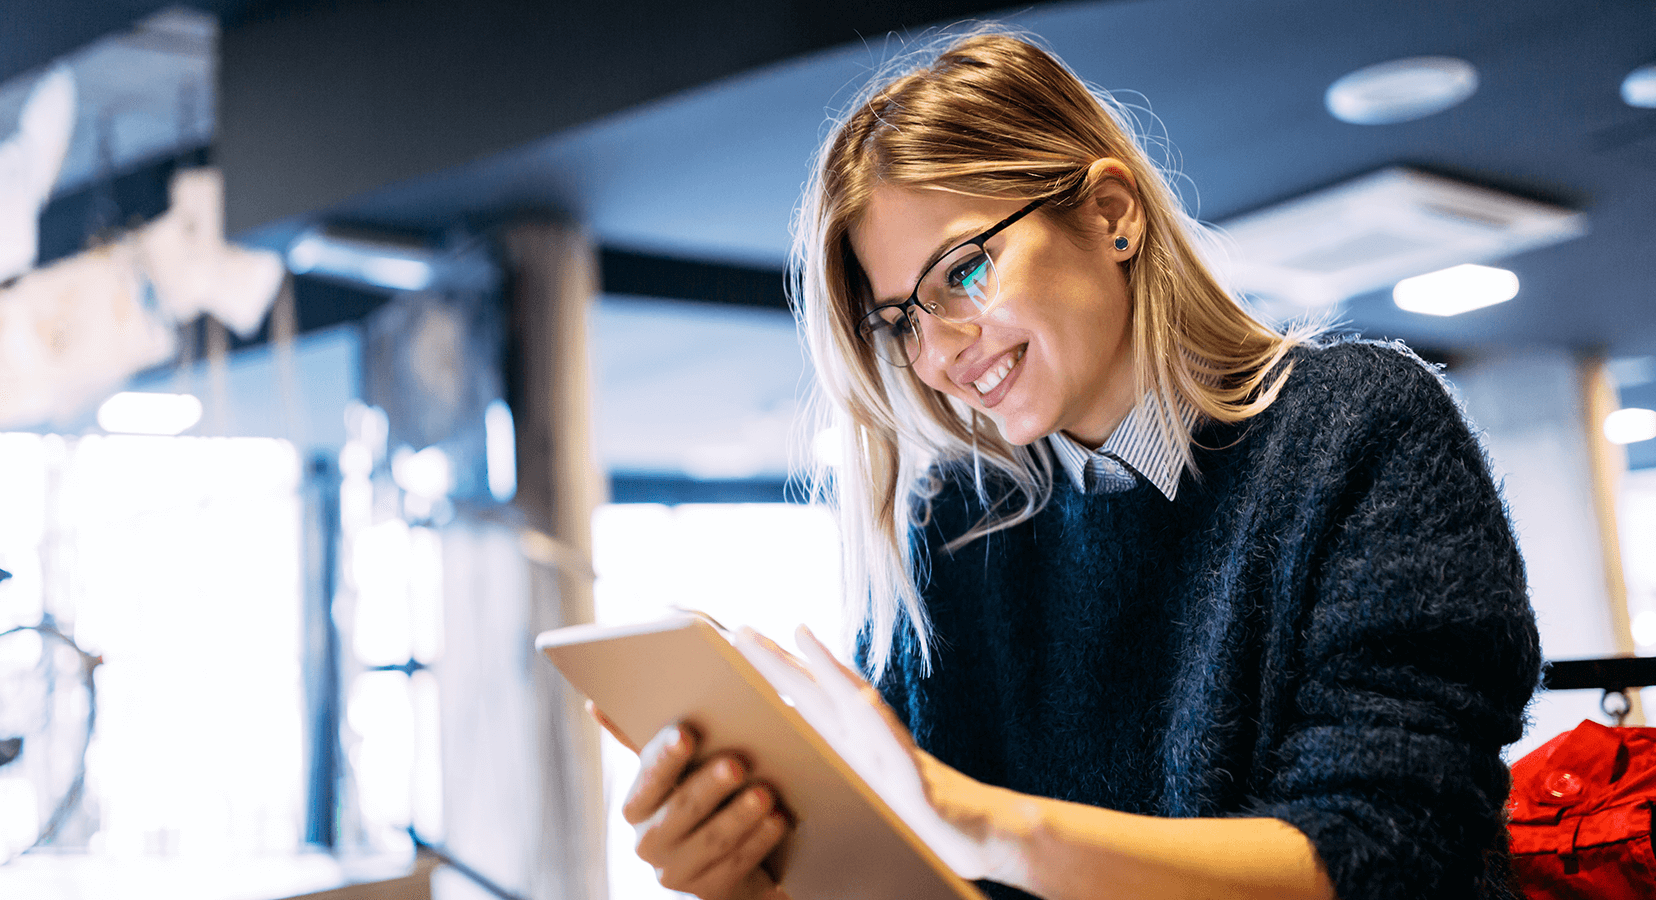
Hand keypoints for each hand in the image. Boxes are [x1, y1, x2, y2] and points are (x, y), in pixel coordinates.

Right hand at [588, 704, 790, 899]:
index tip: (686, 733)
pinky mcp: (707, 890)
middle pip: (681, 809)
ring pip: (712, 839)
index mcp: (637, 806)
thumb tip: (593, 705)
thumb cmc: (697, 798)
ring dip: (740, 815)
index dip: (666, 757)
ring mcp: (676, 871)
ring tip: (765, 793)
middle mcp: (649, 841)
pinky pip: (736, 864)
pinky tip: (777, 820)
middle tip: (737, 763)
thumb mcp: (674, 771)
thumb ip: (642, 739)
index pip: (648, 778)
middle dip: (710, 785)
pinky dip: (758, 840)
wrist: (722, 859)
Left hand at [734, 627, 1020, 882]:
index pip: (814, 702)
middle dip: (781, 662)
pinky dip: (880, 727)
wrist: (984, 837)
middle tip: (742, 631)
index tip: (747, 643)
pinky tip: (862, 704)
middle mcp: (875, 744)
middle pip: (822, 694)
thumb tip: (799, 749)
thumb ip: (843, 767)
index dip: (782, 670)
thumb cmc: (925, 813)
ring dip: (830, 670)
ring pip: (859, 707)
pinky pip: (898, 755)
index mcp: (859, 747)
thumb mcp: (872, 791)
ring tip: (801, 635)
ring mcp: (898, 762)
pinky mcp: (921, 790)